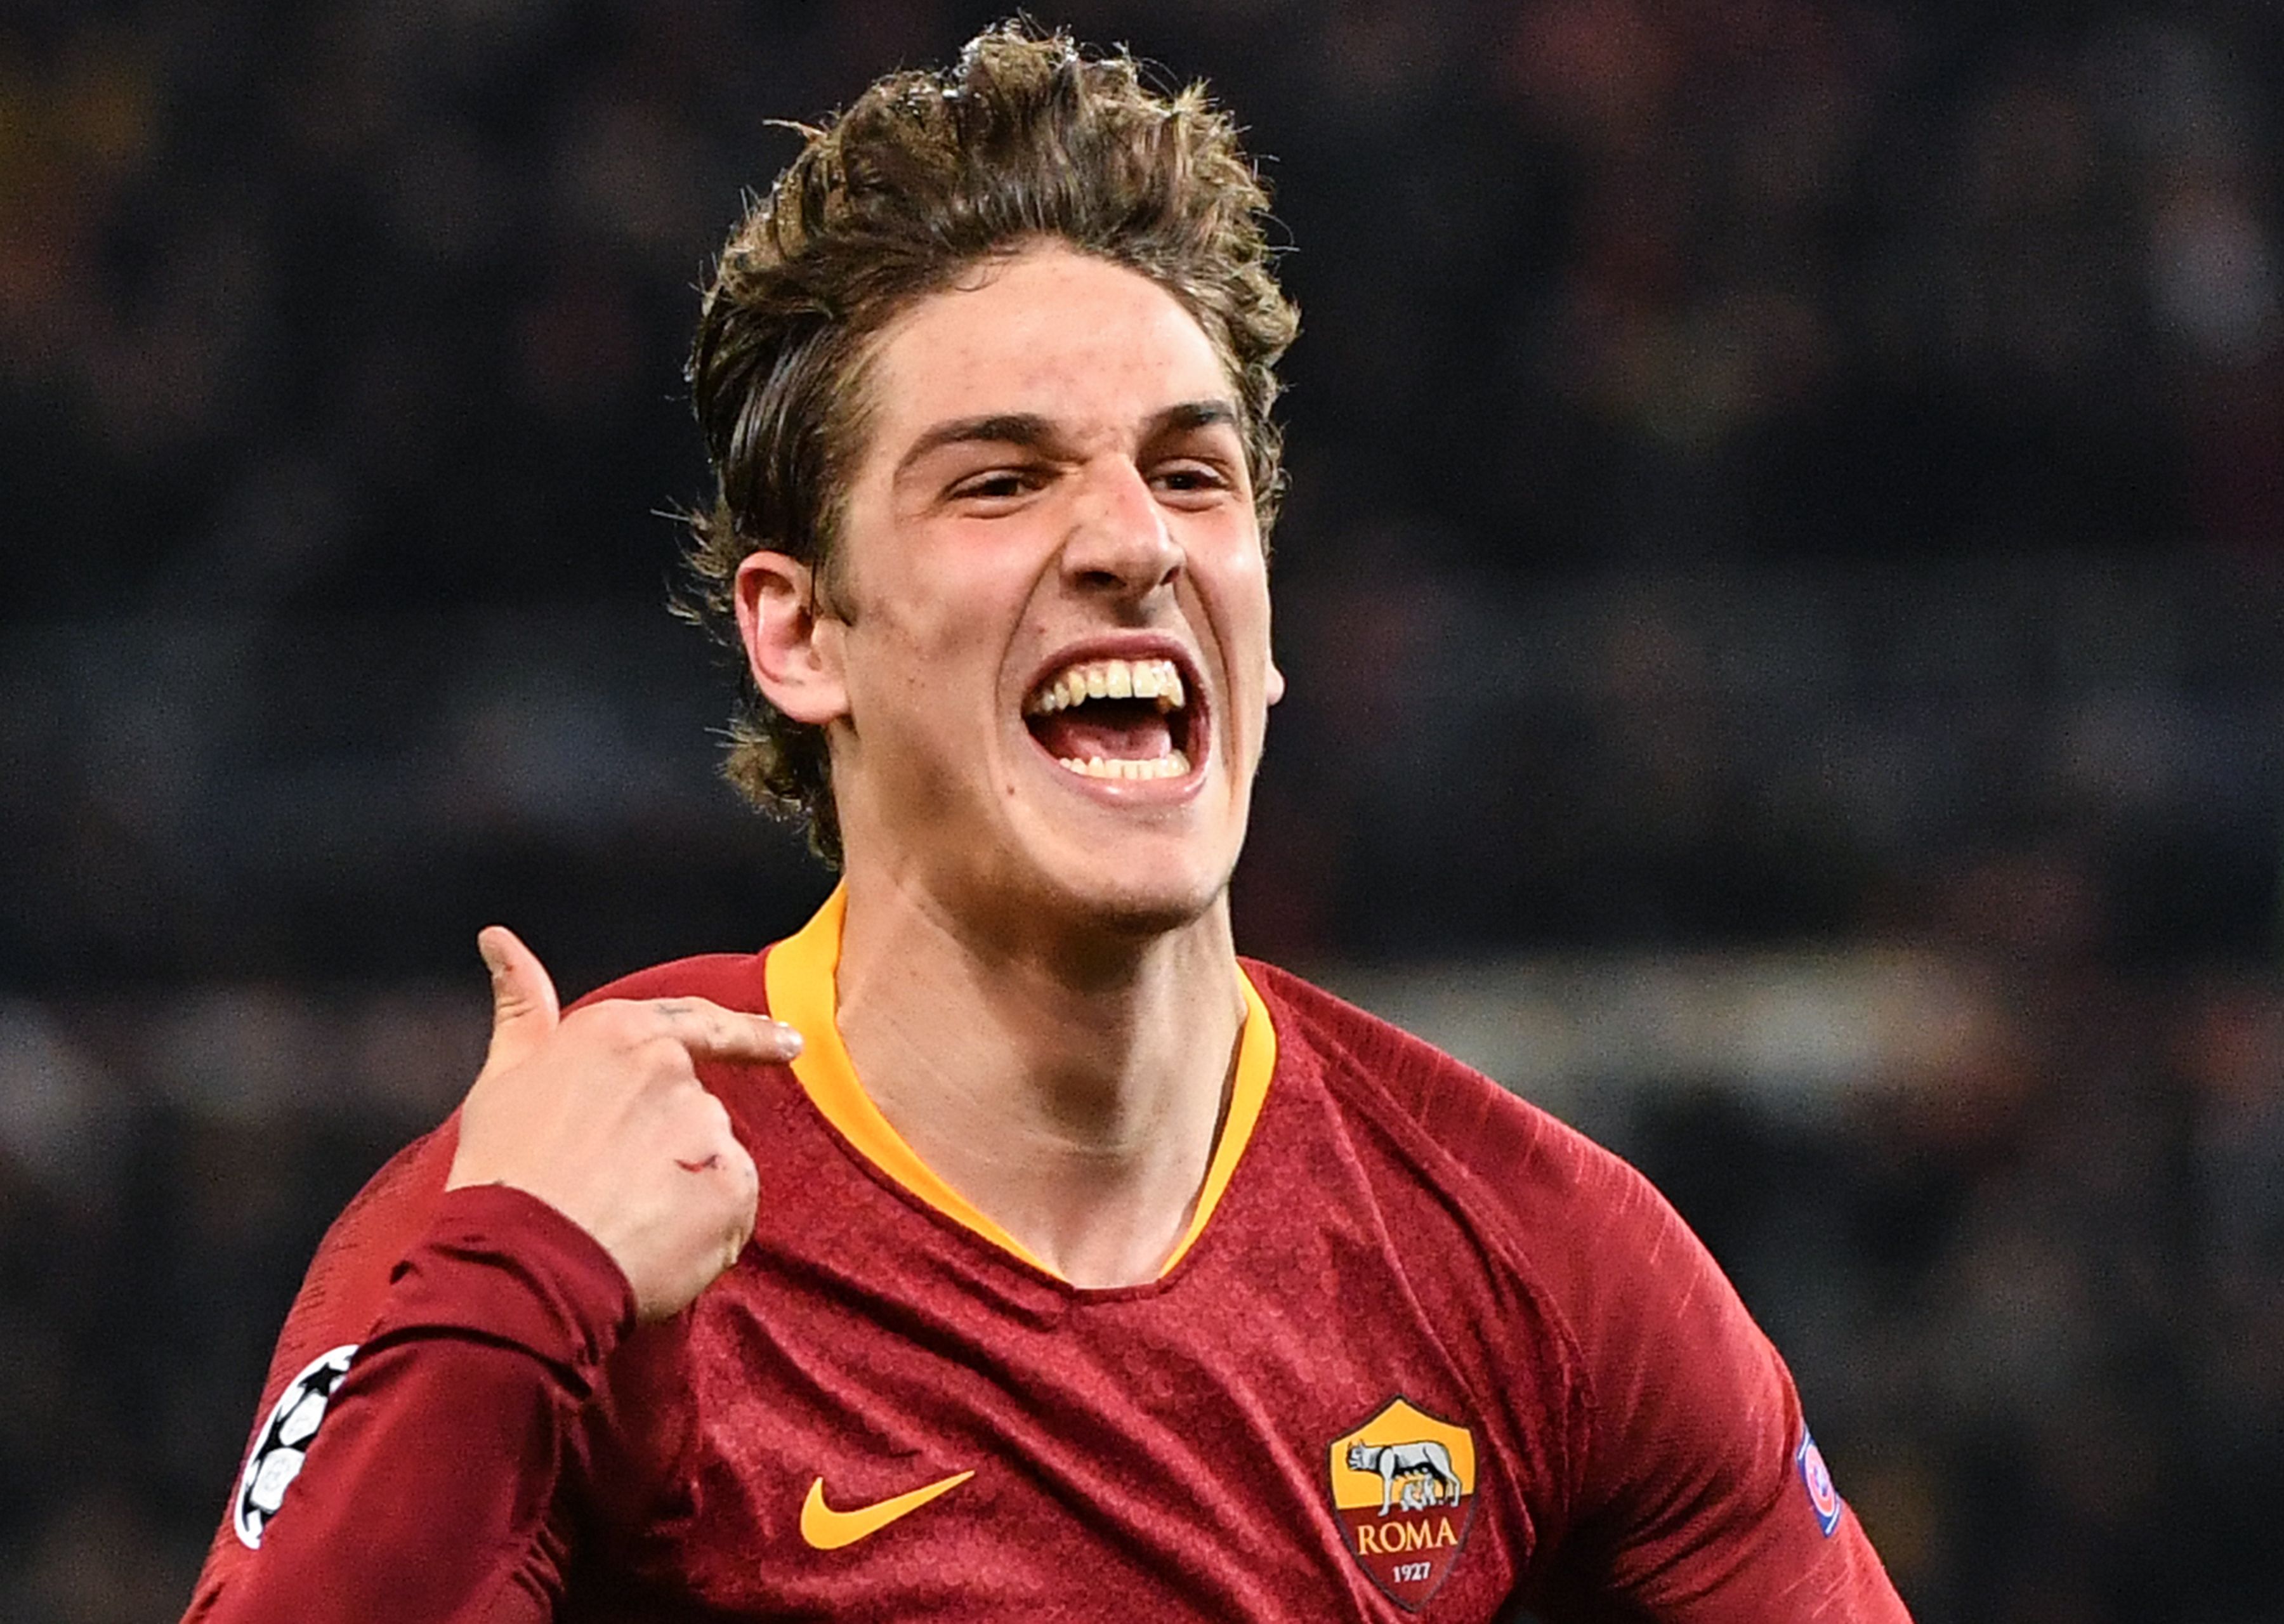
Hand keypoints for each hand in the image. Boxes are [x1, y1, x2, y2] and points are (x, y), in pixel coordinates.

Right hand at [445, 926, 801, 1321]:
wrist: (519, 1260)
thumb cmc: (503, 1171)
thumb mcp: (505, 1076)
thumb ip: (521, 1006)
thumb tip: (498, 938)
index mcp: (623, 1032)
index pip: (702, 1024)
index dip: (747, 1035)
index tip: (789, 1043)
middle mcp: (674, 1067)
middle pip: (697, 1106)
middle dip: (670, 1146)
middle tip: (620, 1189)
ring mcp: (708, 1126)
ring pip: (714, 1160)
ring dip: (685, 1189)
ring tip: (623, 1221)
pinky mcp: (734, 1187)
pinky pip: (732, 1208)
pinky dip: (704, 1229)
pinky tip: (653, 1244)